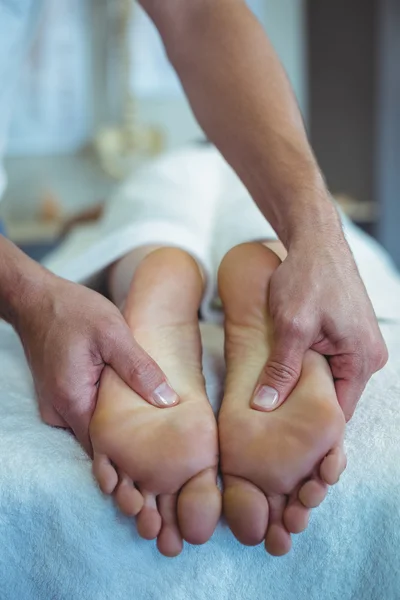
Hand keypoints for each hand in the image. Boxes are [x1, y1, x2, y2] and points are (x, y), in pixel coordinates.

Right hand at [15, 273, 178, 453]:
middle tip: (160, 430)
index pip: (103, 449)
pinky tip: (124, 396)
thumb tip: (168, 400)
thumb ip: (140, 369)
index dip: (130, 453)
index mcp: (72, 400)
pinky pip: (83, 412)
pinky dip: (104, 409)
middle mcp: (58, 411)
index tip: (158, 448)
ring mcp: (55, 405)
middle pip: (98, 441)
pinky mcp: (57, 396)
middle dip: (127, 439)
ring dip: (116, 423)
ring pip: (91, 428)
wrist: (36, 298)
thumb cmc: (72, 311)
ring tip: (147, 412)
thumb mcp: (113, 334)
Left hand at [252, 232, 387, 420]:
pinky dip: (310, 368)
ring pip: (331, 381)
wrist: (315, 242)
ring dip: (305, 384)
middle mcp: (369, 357)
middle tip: (273, 416)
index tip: (283, 436)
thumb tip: (265, 405)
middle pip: (336, 398)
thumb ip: (281, 369)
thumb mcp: (290, 326)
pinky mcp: (349, 336)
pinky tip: (287, 368)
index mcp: (362, 360)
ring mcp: (361, 346)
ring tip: (277, 392)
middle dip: (306, 405)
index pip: (339, 412)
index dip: (311, 425)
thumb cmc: (306, 278)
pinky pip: (331, 364)